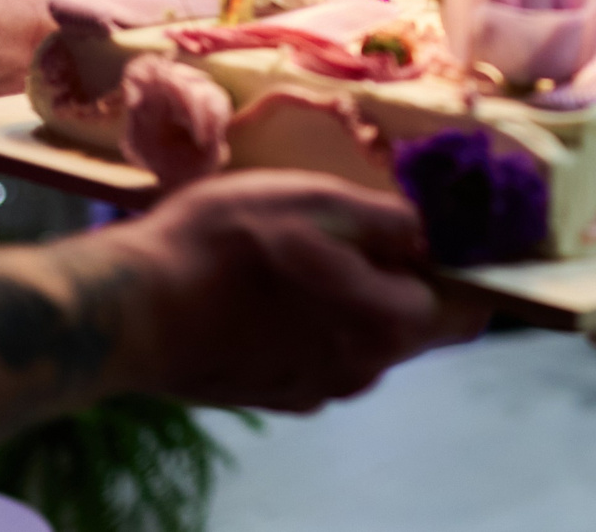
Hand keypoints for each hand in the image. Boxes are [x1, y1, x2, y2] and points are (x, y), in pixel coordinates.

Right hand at [102, 171, 487, 410]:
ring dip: (349, 300)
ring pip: (361, 339)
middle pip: (410, 325)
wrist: (131, 310)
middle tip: (354, 232)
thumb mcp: (316, 201)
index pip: (464, 310)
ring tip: (301, 254)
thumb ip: (387, 220)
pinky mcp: (274, 395)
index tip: (432, 236)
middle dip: (396, 279)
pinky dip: (309, 325)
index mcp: (386, 326)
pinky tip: (268, 291)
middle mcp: (360, 371)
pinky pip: (317, 355)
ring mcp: (314, 390)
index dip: (457, 271)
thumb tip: (424, 232)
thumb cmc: (226, 244)